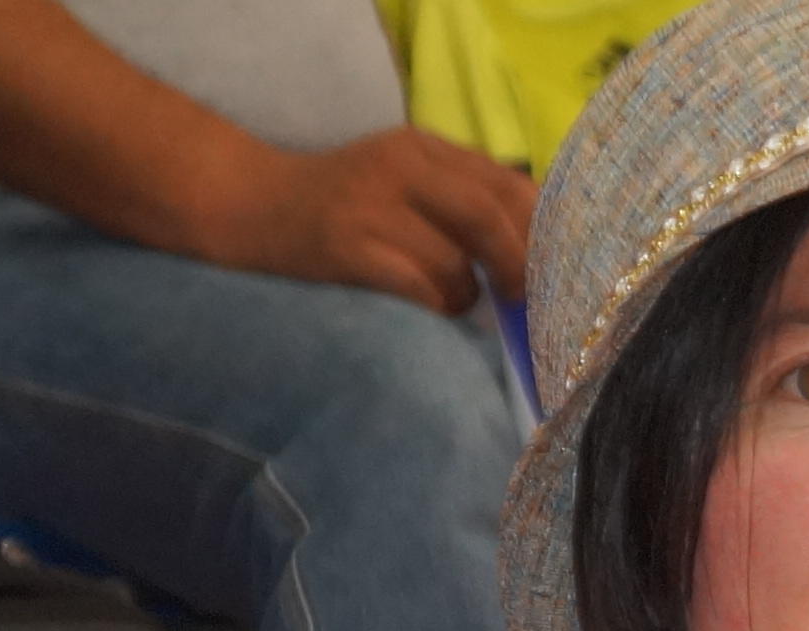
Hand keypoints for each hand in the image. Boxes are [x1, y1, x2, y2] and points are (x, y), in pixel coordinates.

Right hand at [194, 127, 531, 308]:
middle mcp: (400, 166)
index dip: (541, 230)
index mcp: (423, 146)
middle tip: (523, 295)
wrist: (252, 205)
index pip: (507, 184)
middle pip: (488, 217)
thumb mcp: (405, 180)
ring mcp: (371, 205)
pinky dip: (438, 306)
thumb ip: (464, 196)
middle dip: (518, 265)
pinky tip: (430, 306)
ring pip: (456, 262)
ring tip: (455, 297)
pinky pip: (420, 288)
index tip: (556, 264)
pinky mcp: (348, 247)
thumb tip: (540, 243)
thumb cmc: (343, 205)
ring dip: (469, 293)